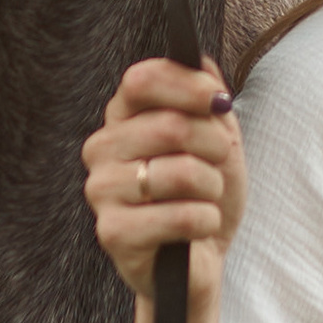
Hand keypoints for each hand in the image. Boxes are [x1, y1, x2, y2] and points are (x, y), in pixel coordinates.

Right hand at [82, 58, 244, 306]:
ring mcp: (102, 190)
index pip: (143, 80)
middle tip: (220, 161)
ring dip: (212, 186)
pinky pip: (179, 215)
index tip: (221, 102)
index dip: (189, 86)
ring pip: (179, 171)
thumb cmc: (204, 195)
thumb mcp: (217, 139)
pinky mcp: (112, 232)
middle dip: (214, 144)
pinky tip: (200, 228)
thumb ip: (207, 99)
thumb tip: (202, 62)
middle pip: (170, 125)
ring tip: (207, 199)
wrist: (200, 261)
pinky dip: (206, 221)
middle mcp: (102, 148)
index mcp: (121, 118)